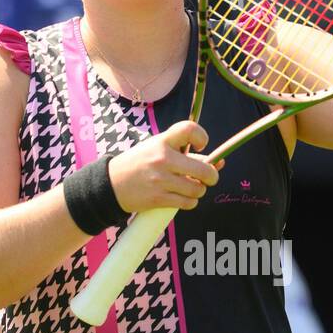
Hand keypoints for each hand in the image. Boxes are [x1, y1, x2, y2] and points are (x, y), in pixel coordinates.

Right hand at [108, 121, 222, 213]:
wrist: (111, 184)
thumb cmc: (140, 163)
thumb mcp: (158, 150)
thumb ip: (187, 154)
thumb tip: (221, 163)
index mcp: (162, 141)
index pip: (190, 129)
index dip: (202, 137)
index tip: (202, 146)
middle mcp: (163, 159)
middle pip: (204, 169)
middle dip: (212, 176)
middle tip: (209, 177)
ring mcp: (161, 180)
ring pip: (197, 189)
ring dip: (199, 190)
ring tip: (191, 187)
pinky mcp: (158, 199)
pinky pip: (188, 203)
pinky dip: (190, 202)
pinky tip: (183, 197)